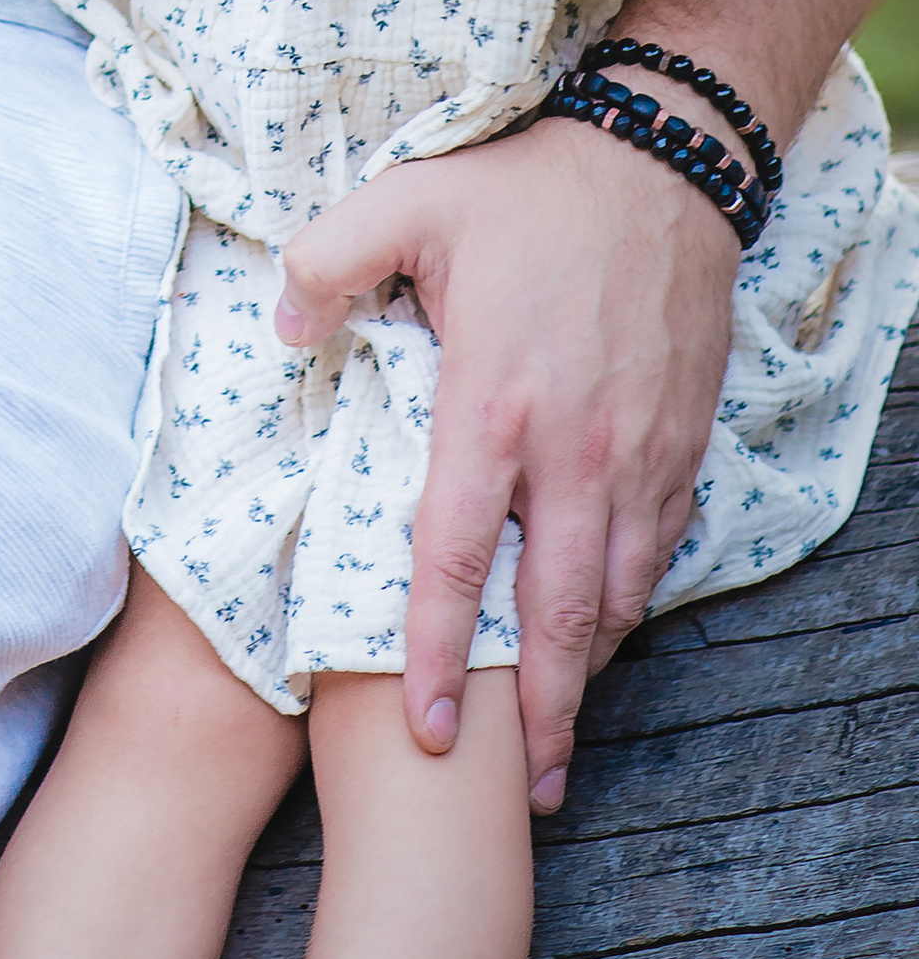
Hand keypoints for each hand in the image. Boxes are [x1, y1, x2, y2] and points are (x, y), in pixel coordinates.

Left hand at [275, 119, 735, 802]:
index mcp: (491, 405)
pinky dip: (632, 604)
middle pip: (556, 615)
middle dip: (540, 715)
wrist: (658, 166)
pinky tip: (607, 633)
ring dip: (591, 676)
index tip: (423, 728)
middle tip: (521, 793)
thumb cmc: (524, 188)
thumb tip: (278, 330)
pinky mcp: (680, 444)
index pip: (456, 557)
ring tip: (562, 743)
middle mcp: (572, 451)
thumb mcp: (405, 199)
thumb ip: (327, 262)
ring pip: (617, 596)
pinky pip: (658, 551)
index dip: (437, 652)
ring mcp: (636, 454)